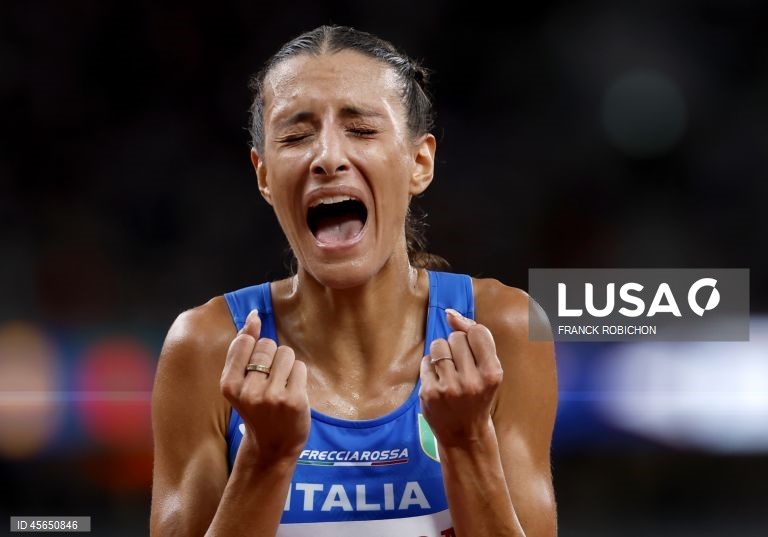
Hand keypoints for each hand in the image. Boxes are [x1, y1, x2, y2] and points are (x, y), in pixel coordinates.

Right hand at [220, 309, 309, 462]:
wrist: (272, 447)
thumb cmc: (256, 408)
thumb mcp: (240, 381)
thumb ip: (243, 347)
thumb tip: (253, 314)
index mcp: (228, 385)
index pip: (246, 341)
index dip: (256, 350)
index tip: (257, 369)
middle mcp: (248, 391)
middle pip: (268, 345)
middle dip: (272, 358)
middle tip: (270, 383)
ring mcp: (271, 397)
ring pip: (286, 353)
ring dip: (288, 366)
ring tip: (282, 387)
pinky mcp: (293, 400)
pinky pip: (300, 367)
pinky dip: (299, 376)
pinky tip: (293, 394)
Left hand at [419, 309, 502, 446]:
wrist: (465, 434)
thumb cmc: (478, 395)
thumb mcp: (488, 369)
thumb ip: (475, 338)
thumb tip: (450, 313)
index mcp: (493, 373)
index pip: (477, 332)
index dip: (470, 336)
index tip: (471, 350)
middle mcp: (473, 381)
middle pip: (455, 337)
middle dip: (455, 347)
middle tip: (460, 368)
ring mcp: (450, 388)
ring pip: (438, 345)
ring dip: (441, 354)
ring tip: (448, 372)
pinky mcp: (430, 393)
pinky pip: (426, 361)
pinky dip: (430, 367)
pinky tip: (438, 381)